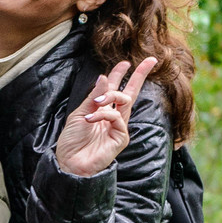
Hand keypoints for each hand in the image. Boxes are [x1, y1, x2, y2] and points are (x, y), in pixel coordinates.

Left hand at [53, 57, 158, 177]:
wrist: (70, 162)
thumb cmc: (72, 140)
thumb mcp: (80, 113)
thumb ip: (94, 97)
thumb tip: (104, 76)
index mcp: (102, 110)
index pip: (115, 88)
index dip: (120, 74)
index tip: (125, 62)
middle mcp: (113, 117)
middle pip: (131, 92)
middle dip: (140, 75)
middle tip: (151, 60)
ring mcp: (119, 127)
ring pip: (125, 100)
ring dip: (110, 96)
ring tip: (96, 104)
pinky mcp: (121, 137)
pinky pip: (117, 117)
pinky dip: (103, 114)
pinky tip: (91, 119)